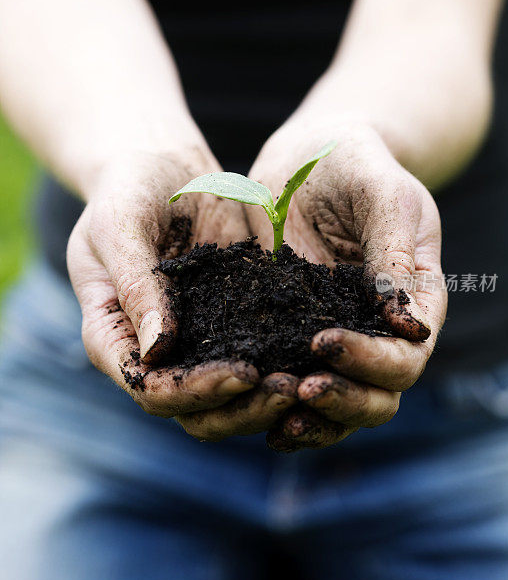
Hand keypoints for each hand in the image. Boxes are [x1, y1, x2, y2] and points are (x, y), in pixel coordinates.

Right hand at [67, 148, 297, 440]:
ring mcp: (196, 344)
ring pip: (228, 400)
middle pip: (193, 410)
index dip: (194, 392)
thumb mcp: (121, 226)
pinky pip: (258, 360)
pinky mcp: (231, 326)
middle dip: (240, 409)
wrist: (165, 169)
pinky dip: (284, 369)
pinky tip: (320, 361)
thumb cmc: (129, 190)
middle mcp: (155, 353)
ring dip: (266, 401)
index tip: (244, 373)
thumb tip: (156, 351)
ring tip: (309, 381)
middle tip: (288, 388)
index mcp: (114, 337)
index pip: (150, 389)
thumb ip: (135, 285)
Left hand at [248, 120, 446, 450]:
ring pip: (341, 407)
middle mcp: (380, 332)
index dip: (371, 363)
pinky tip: (255, 412)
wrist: (309, 159)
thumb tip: (408, 328)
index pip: (407, 358)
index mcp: (414, 303)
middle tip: (298, 389)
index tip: (323, 341)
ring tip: (276, 415)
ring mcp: (338, 339)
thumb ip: (394, 255)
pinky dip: (282, 411)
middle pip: (379, 397)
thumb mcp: (385, 197)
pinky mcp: (294, 338)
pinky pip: (298, 390)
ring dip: (314, 420)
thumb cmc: (356, 166)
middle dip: (344, 401)